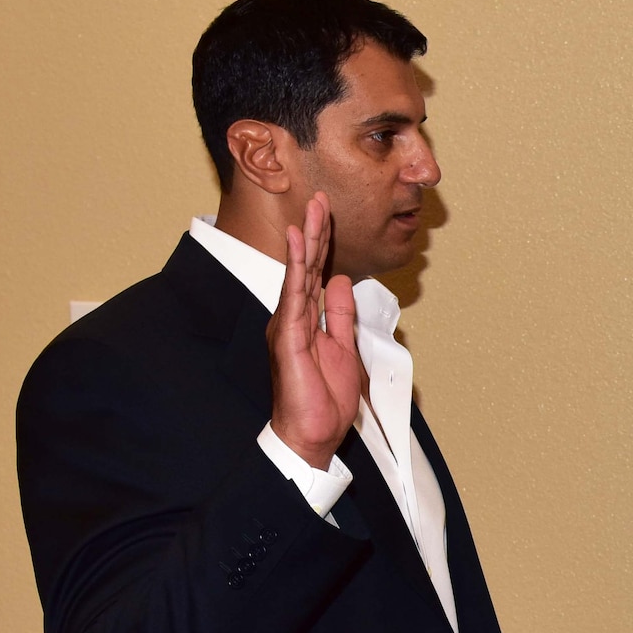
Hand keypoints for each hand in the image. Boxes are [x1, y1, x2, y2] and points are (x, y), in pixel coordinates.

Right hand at [267, 192, 365, 469]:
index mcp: (308, 320)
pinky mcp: (288, 337)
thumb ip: (341, 316)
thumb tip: (343, 283)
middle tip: (320, 199)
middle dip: (315, 232)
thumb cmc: (324, 399)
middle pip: (307, 267)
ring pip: (299, 275)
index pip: (318, 275)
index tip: (329, 216)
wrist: (313, 434)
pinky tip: (298, 246)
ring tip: (312, 211)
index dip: (325, 246)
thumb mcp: (344, 348)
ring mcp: (288, 325)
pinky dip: (297, 269)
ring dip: (307, 242)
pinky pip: (294, 296)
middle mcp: (294, 317)